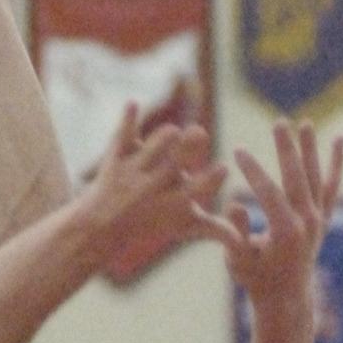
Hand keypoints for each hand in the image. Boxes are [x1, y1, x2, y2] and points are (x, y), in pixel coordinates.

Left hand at [77, 104, 225, 257]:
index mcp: (174, 202)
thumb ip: (215, 228)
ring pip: (154, 146)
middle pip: (174, 164)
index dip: (211, 180)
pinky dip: (127, 119)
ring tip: (173, 134)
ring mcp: (134, 171)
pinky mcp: (117, 156)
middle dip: (188, 148)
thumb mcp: (183, 227)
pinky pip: (123, 135)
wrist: (101, 226)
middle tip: (199, 133)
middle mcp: (154, 186)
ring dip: (165, 135)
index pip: (196, 191)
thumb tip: (242, 238)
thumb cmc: (152, 224)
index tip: (224, 168)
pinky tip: (133, 103)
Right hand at [193, 120, 342, 315]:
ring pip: (316, 177)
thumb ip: (237, 231)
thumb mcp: (238, 259)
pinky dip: (337, 164)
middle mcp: (307, 223)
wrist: (285, 298)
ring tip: (305, 123)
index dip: (252, 170)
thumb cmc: (255, 279)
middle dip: (286, 149)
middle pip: (297, 177)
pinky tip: (340, 140)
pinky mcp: (323, 219)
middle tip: (278, 123)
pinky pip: (332, 187)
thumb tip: (234, 203)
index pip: (268, 192)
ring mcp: (318, 220)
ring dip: (310, 149)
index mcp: (285, 232)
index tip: (237, 150)